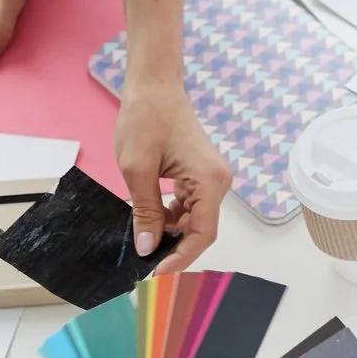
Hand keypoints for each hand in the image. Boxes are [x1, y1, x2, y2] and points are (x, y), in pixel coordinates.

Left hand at [114, 82, 228, 270]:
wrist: (154, 86)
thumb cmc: (145, 118)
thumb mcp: (137, 169)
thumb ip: (146, 211)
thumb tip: (148, 247)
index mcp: (209, 180)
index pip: (202, 233)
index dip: (181, 257)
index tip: (155, 271)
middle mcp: (219, 181)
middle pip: (202, 230)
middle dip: (176, 248)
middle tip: (147, 262)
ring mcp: (212, 177)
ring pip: (196, 220)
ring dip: (173, 233)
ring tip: (146, 240)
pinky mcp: (202, 174)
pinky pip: (192, 206)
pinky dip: (174, 217)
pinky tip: (154, 219)